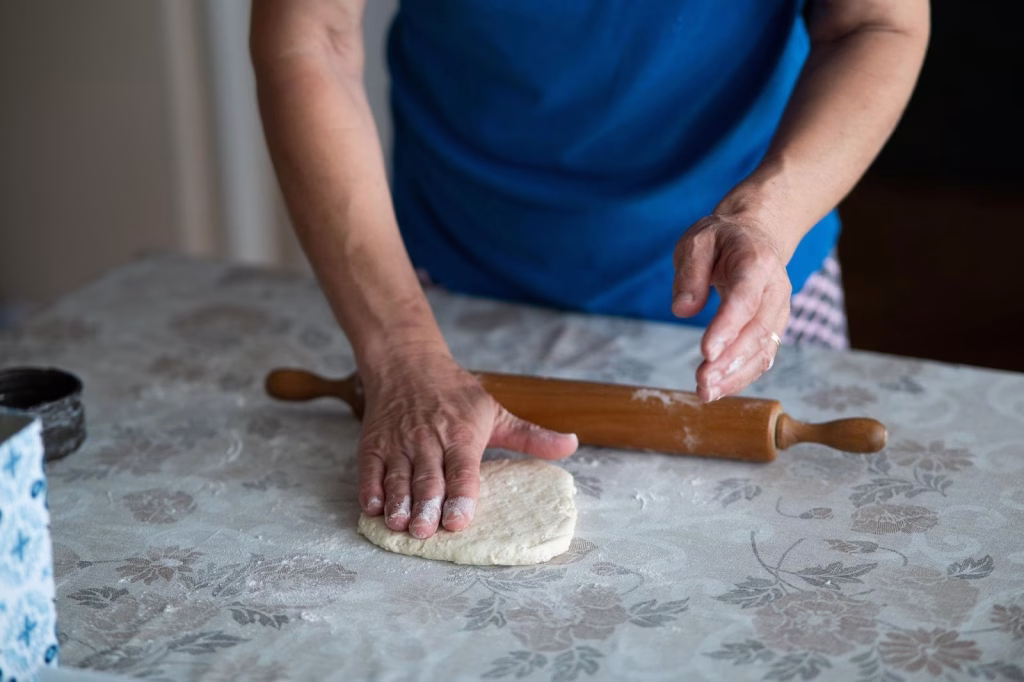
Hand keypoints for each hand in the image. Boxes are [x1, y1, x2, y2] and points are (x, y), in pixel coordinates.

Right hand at [357, 350, 578, 538]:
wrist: (406, 362)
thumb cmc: (454, 392)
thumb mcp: (495, 411)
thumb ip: (530, 436)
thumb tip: (572, 445)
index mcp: (462, 435)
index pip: (463, 470)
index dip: (461, 496)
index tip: (458, 521)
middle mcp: (429, 440)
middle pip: (428, 479)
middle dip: (426, 507)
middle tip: (425, 532)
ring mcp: (398, 443)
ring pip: (397, 477)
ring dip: (398, 503)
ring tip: (399, 525)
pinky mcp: (373, 444)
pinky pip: (370, 470)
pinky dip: (370, 489)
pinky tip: (373, 508)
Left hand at [672, 214, 790, 401]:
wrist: (755, 237)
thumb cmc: (721, 240)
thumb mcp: (697, 241)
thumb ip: (689, 273)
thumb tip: (683, 309)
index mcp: (756, 262)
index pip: (745, 299)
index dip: (728, 327)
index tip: (706, 352)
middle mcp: (776, 289)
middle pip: (757, 330)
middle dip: (730, 361)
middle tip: (702, 382)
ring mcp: (779, 311)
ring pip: (764, 350)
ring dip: (736, 376)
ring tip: (705, 393)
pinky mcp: (774, 328)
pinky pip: (763, 357)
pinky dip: (742, 376)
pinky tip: (719, 389)